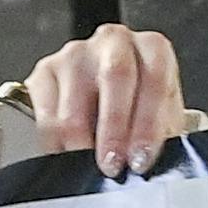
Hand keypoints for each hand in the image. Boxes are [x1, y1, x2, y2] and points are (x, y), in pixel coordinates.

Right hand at [19, 24, 200, 176]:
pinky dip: (55, 142)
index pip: (154, 79)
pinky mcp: (45, 71)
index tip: (140, 159)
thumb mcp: (162, 118)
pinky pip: (46, 114)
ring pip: (74, 101)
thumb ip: (160, 135)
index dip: (148, 124)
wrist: (111, 96)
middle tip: (111, 165)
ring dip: (80, 142)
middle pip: (114, 76)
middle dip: (113, 130)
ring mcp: (76, 53)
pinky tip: (67, 154)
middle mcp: (115, 42)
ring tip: (88, 165)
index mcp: (152, 48)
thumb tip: (145, 161)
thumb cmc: (140, 105)